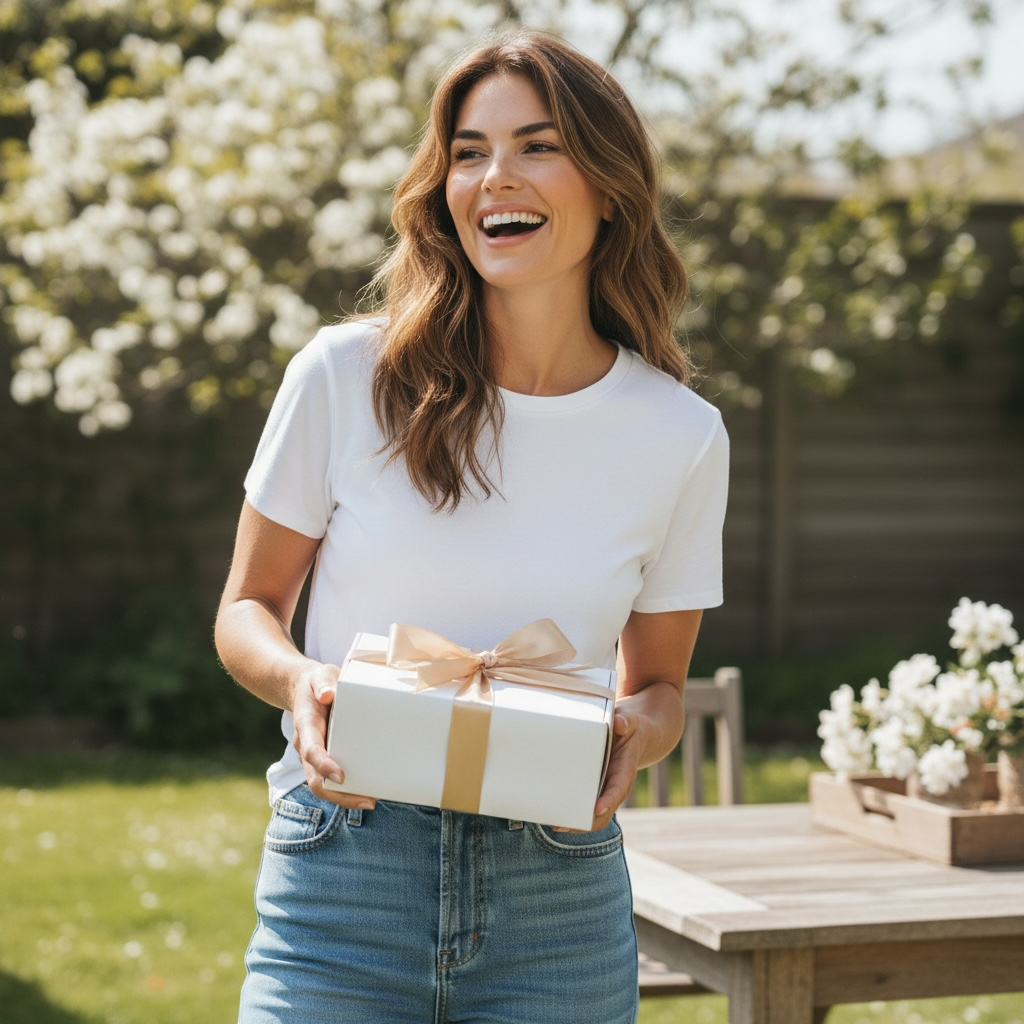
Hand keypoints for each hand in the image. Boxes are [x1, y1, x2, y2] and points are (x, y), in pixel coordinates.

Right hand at [291, 662, 376, 809]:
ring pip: (322, 785)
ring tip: (371, 800)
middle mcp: (306, 746)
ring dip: (345, 798)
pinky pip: (330, 780)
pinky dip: (346, 790)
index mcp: (306, 727)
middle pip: (316, 780)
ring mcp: (313, 756)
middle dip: (339, 795)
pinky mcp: (323, 758)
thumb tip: (328, 695)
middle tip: (367, 800)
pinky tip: (368, 791)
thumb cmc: (316, 683)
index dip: (324, 766)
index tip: (341, 776)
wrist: (303, 689)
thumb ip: (323, 682)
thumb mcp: (320, 674)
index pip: (312, 751)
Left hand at [555, 710, 641, 832]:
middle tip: (562, 824)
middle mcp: (616, 785)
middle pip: (605, 812)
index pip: (618, 789)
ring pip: (595, 816)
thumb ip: (625, 721)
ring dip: (577, 823)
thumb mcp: (630, 720)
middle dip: (586, 822)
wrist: (637, 736)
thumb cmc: (630, 729)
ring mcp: (606, 790)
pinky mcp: (597, 789)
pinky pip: (588, 807)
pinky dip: (575, 813)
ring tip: (555, 824)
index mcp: (625, 770)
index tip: (597, 809)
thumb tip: (619, 723)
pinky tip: (556, 814)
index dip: (609, 801)